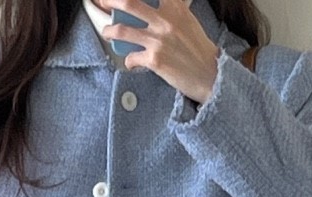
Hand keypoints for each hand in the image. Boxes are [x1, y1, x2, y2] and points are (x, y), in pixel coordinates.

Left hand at [95, 0, 220, 105]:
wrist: (209, 74)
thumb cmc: (198, 48)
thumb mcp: (187, 20)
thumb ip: (172, 10)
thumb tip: (158, 5)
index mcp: (174, 7)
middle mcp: (165, 20)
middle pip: (129, 3)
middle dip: (110, 0)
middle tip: (102, 2)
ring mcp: (158, 40)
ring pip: (123, 30)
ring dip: (110, 31)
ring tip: (107, 32)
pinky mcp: (155, 60)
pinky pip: (131, 58)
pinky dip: (129, 60)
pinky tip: (131, 62)